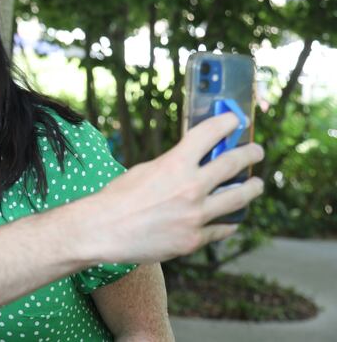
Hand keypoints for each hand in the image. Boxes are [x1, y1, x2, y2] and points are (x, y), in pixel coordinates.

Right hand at [92, 112, 263, 263]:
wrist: (104, 230)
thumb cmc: (118, 198)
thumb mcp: (145, 170)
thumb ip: (173, 166)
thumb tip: (194, 162)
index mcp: (175, 164)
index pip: (210, 134)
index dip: (227, 123)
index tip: (235, 120)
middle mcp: (191, 188)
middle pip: (233, 164)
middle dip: (249, 154)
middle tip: (256, 150)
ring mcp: (195, 216)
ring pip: (238, 199)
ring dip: (251, 188)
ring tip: (256, 184)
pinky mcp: (193, 240)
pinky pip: (221, 229)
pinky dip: (228, 222)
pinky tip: (232, 219)